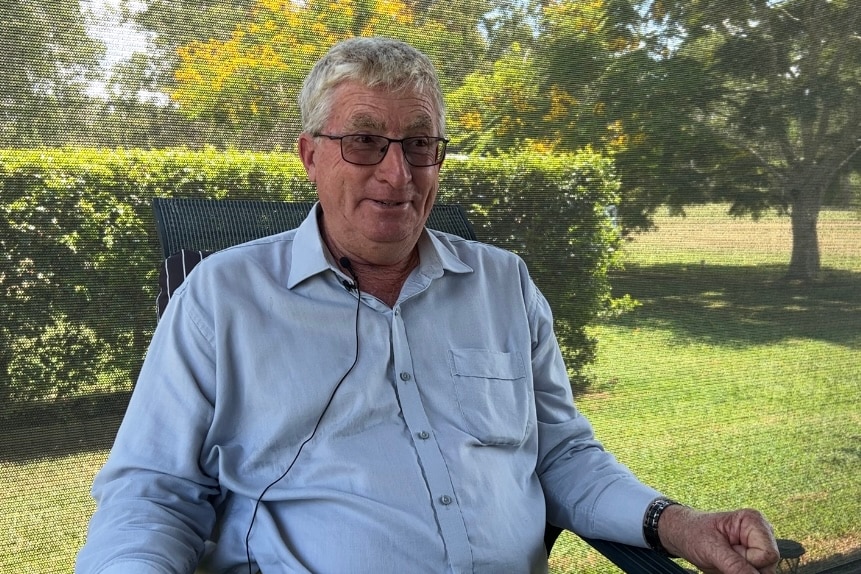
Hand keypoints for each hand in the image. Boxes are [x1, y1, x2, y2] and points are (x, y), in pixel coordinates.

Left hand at [658, 505, 779, 573]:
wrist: (682, 535)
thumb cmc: (693, 533)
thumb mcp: (712, 549)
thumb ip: (736, 566)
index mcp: (754, 521)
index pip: (768, 555)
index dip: (748, 560)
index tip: (727, 550)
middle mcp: (761, 533)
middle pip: (768, 567)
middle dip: (744, 568)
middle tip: (723, 556)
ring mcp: (759, 547)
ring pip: (762, 573)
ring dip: (740, 572)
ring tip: (724, 561)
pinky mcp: (754, 559)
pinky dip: (738, 573)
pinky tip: (726, 565)